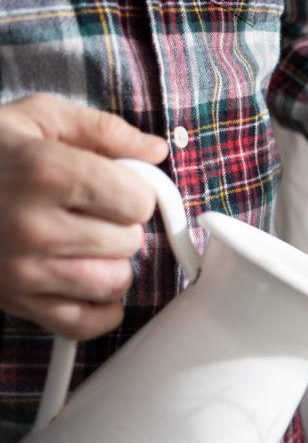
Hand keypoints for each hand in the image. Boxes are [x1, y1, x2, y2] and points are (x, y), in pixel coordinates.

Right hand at [0, 94, 167, 339]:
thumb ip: (104, 130)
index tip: (115, 185)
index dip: (135, 191)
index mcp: (47, 173)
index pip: (138, 202)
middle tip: (90, 212)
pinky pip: (86, 323)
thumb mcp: (39, 118)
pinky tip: (86, 280)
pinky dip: (100, 308)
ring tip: (84, 242)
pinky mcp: (16, 303)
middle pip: (129, 241)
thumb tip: (156, 150)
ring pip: (115, 281)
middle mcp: (34, 226)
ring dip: (112, 263)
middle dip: (121, 225)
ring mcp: (23, 270)